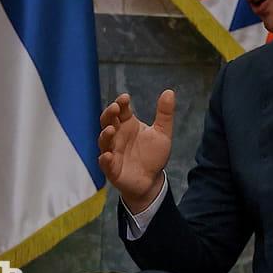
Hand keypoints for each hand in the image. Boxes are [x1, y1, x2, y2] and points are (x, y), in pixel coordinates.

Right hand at [97, 90, 174, 213]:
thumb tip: (169, 91)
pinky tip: (107, 156)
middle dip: (109, 114)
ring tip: (111, 129)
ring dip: (105, 134)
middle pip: (107, 121)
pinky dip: (104, 159)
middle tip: (115, 108)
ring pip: (103, 141)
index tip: (125, 98)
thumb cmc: (152, 155)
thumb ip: (165, 114)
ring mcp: (112, 151)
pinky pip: (105, 163)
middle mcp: (117, 136)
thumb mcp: (162, 133)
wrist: (152, 180)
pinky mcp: (111, 168)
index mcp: (127, 125)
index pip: (120, 110)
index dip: (121, 103)